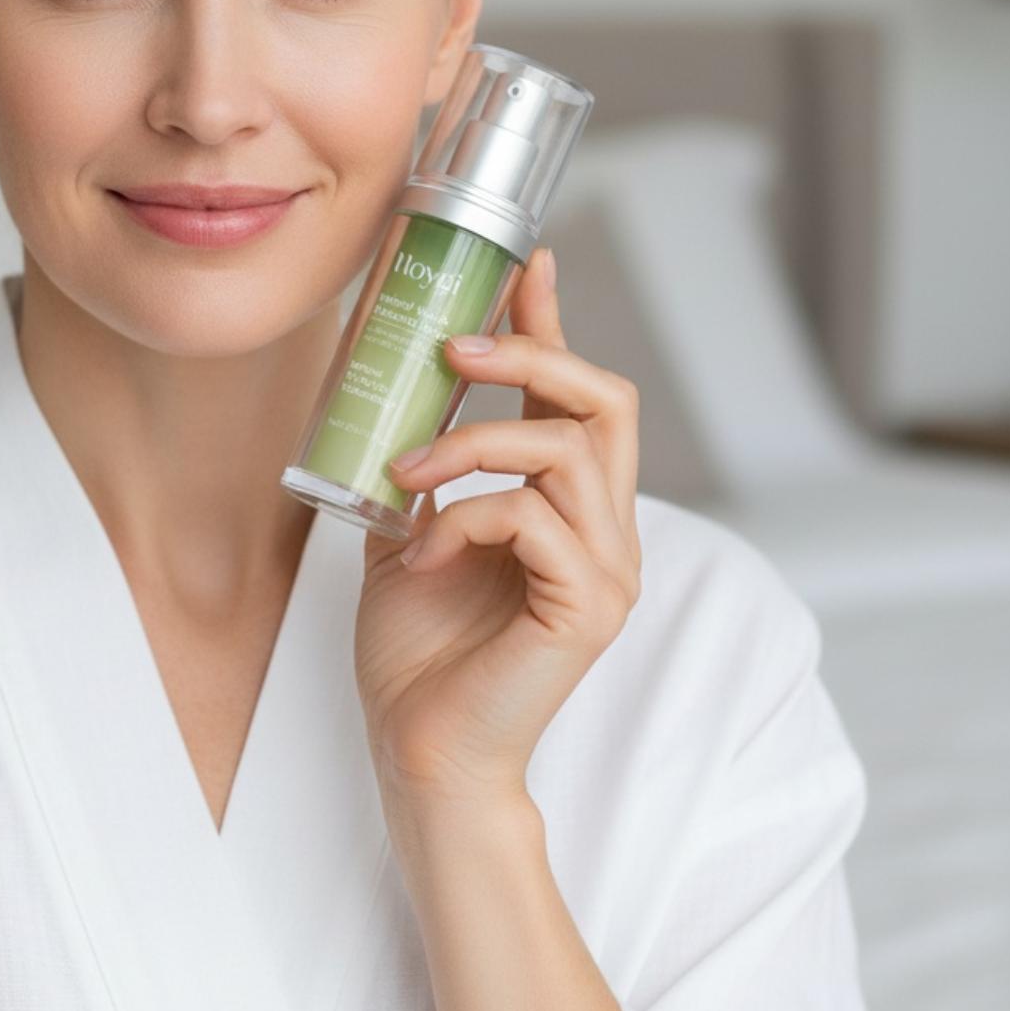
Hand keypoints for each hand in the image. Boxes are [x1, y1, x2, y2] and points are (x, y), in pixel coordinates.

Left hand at [354, 245, 642, 810]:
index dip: (553, 322)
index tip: (526, 261)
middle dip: (532, 351)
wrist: (420, 748)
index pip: (577, 394)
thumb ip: (429, 466)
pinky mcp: (589, 608)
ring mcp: (607, 569)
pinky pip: (533, 517)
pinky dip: (463, 518)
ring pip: (568, 448)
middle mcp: (605, 529)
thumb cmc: (418, 647)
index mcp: (568, 506)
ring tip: (408, 472)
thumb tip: (402, 389)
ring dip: (474, 440)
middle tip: (454, 345)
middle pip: (606, 399)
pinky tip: (420, 555)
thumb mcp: (413, 527)